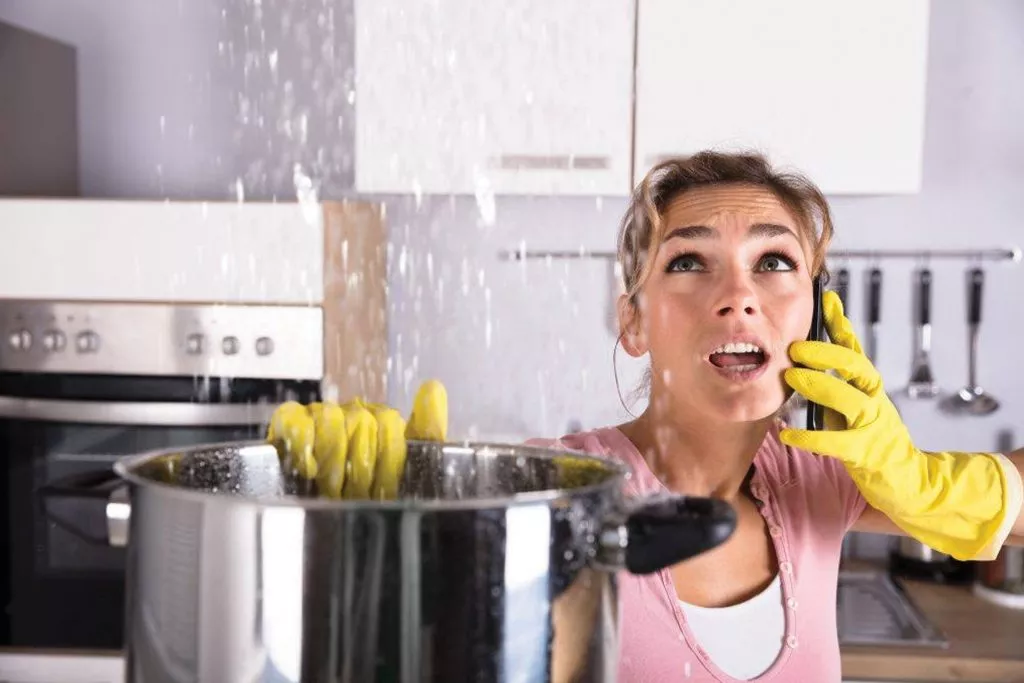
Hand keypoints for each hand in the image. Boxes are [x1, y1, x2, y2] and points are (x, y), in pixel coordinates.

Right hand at [265, 379, 447, 499]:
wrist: (333, 529)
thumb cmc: (372, 501)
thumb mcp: (410, 470)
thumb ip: (426, 430)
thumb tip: (432, 388)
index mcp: (381, 422)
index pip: (389, 423)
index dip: (387, 461)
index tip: (384, 489)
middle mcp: (352, 414)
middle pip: (361, 422)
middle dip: (360, 468)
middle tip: (358, 495)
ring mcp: (320, 415)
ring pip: (330, 419)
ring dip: (332, 461)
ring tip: (333, 489)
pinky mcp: (290, 422)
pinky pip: (294, 419)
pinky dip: (302, 443)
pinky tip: (308, 468)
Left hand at [779, 290, 1020, 560]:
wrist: (907, 480)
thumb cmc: (870, 439)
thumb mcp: (850, 406)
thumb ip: (832, 386)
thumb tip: (798, 364)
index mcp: (869, 385)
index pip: (854, 348)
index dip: (841, 324)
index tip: (827, 299)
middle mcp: (874, 398)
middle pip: (855, 366)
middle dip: (825, 353)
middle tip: (795, 348)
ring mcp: (874, 424)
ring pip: (849, 398)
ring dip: (819, 385)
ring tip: (792, 378)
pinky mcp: (867, 452)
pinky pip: (837, 442)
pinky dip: (810, 437)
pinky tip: (787, 433)